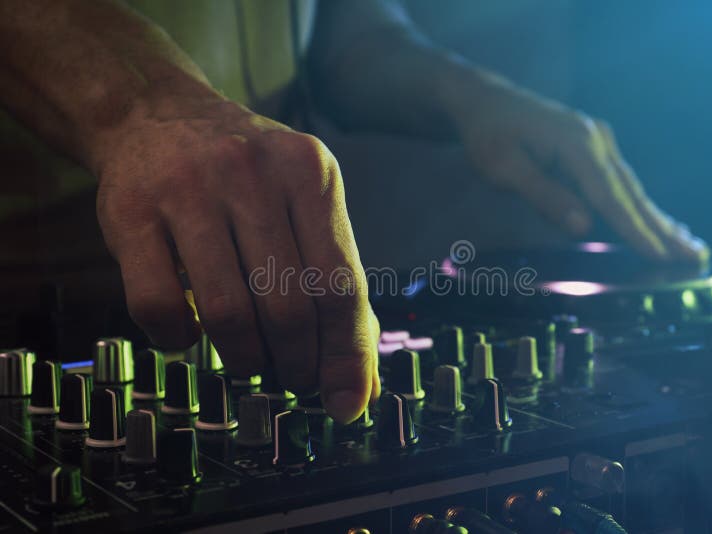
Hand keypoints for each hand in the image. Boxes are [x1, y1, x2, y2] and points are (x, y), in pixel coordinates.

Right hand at [92, 95, 379, 422]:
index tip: (347, 403)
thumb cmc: (248, 178)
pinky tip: (189, 335)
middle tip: (290, 378)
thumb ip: (335, 280)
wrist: (156, 115)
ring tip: (248, 363)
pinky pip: (158, 307)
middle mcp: (252, 174)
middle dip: (294, 365)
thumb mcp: (304, 203)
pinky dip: (178, 342)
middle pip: (287, 308)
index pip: (341, 285)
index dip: (347, 355)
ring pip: (227, 314)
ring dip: (243, 360)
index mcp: (310, 174)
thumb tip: (360, 379)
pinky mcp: (130, 212)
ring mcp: (187, 189)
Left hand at [450, 83, 708, 263]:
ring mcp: (598, 140)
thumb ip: (544, 195)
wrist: (485, 100)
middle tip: (696, 256)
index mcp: (576, 144)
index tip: (661, 255)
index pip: (610, 197)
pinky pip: (620, 181)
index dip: (636, 230)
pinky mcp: (594, 145)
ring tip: (690, 245)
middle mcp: (596, 139)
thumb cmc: (488, 135)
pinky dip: (639, 204)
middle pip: (632, 192)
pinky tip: (657, 220)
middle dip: (662, 228)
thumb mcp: (505, 168)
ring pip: (631, 187)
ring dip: (658, 218)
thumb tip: (584, 227)